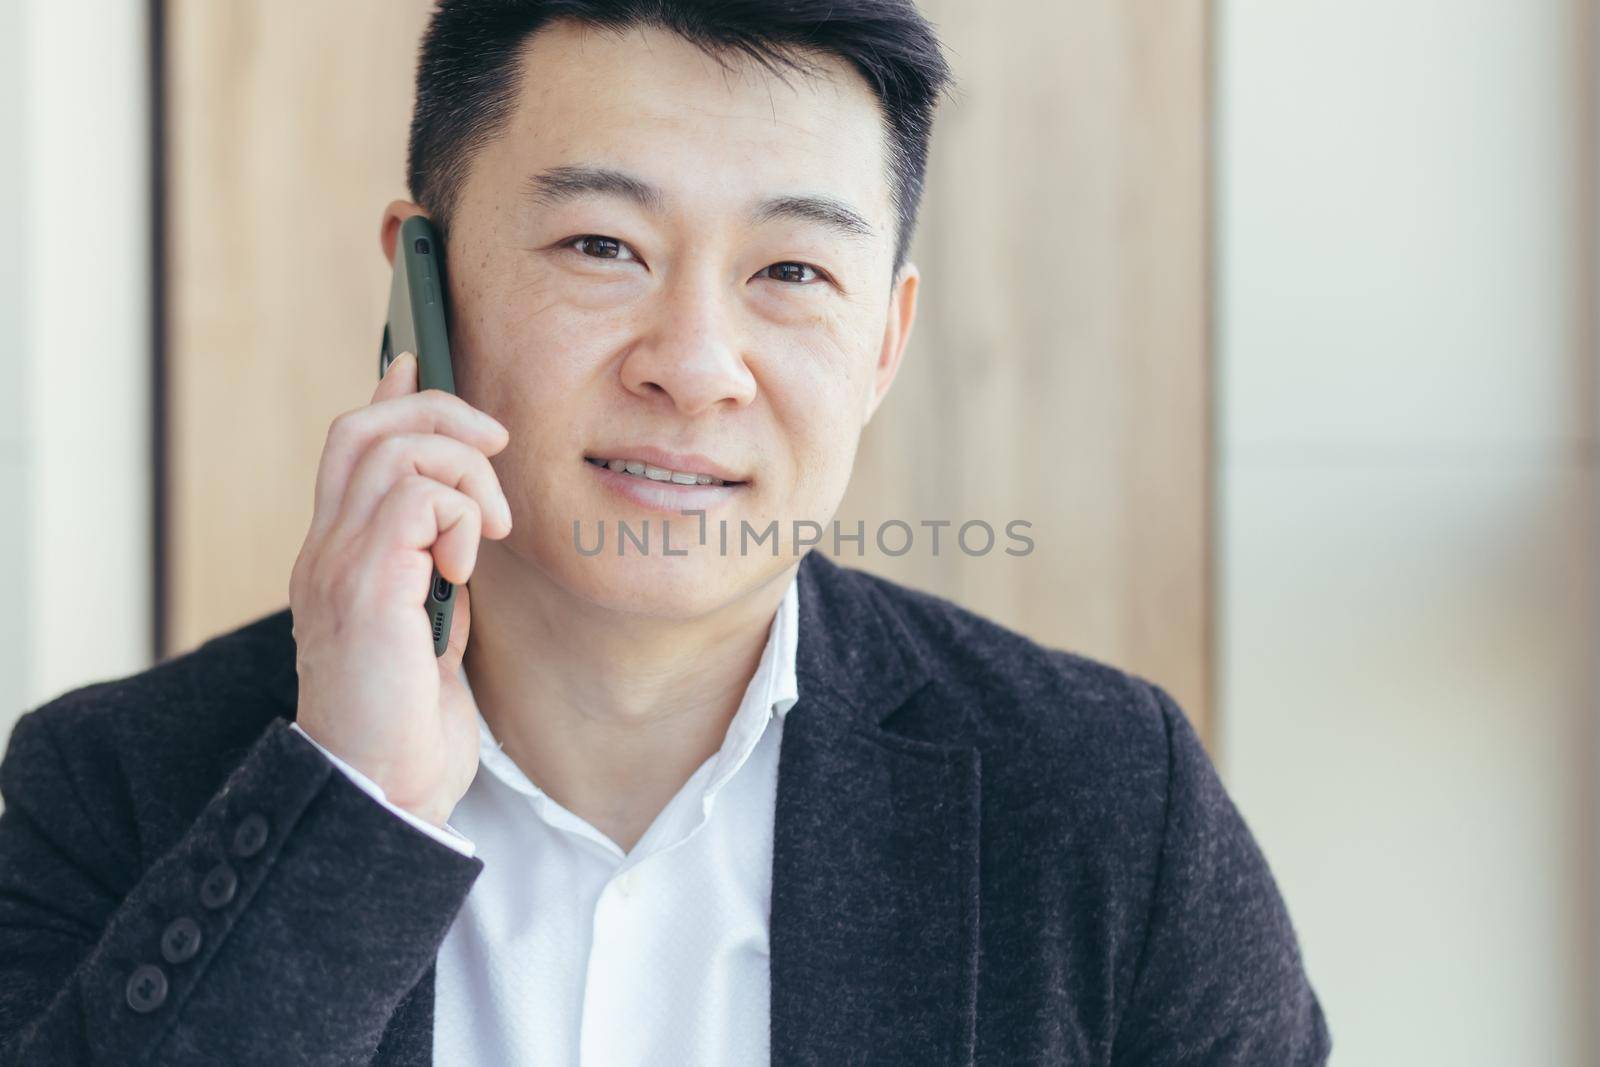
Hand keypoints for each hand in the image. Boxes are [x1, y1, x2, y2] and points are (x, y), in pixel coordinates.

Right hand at [288, 351, 511, 826]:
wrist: (384, 794)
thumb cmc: (410, 725)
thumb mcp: (431, 627)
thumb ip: (434, 567)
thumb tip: (460, 518)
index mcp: (340, 559)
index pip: (350, 449)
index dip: (390, 400)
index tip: (420, 367)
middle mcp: (326, 552)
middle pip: (364, 431)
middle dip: (440, 415)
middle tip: (497, 448)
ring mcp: (338, 567)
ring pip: (394, 453)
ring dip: (463, 475)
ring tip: (491, 533)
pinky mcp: (366, 587)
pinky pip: (412, 499)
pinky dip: (457, 516)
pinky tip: (467, 566)